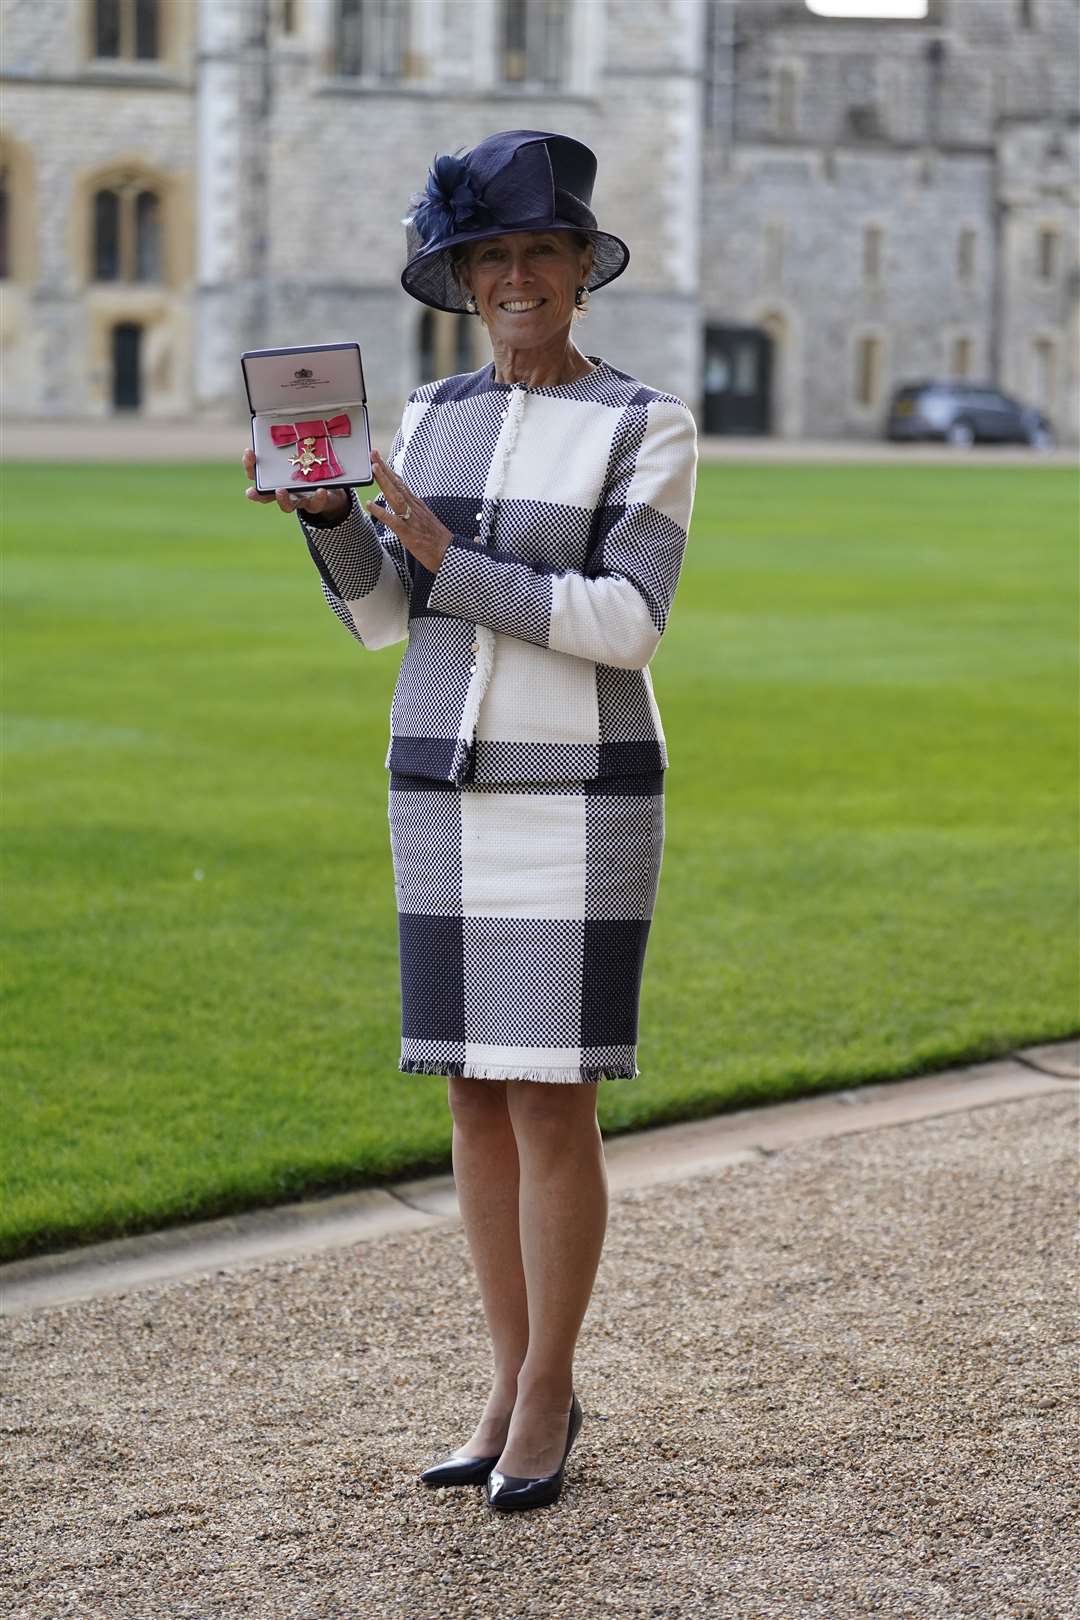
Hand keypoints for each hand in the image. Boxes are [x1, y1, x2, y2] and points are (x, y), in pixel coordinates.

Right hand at [241, 446, 349, 519]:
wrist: (332, 486)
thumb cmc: (311, 466)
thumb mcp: (303, 451)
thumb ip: (296, 440)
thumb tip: (292, 414)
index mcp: (275, 477)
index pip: (256, 473)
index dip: (250, 464)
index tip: (249, 452)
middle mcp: (283, 491)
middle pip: (264, 496)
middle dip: (256, 494)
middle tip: (252, 490)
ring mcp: (298, 499)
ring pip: (286, 506)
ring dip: (282, 500)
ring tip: (281, 490)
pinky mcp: (315, 503)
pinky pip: (315, 503)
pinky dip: (317, 498)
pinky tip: (321, 489)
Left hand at [366, 449, 451, 573]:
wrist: (447, 552)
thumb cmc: (436, 539)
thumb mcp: (424, 519)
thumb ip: (414, 510)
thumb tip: (405, 505)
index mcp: (417, 504)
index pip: (401, 483)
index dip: (389, 470)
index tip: (379, 459)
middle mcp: (414, 507)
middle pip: (397, 484)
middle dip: (384, 469)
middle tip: (373, 454)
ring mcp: (411, 518)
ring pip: (395, 496)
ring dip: (385, 482)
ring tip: (375, 469)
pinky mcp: (407, 532)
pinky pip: (392, 520)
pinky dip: (381, 512)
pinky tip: (370, 504)